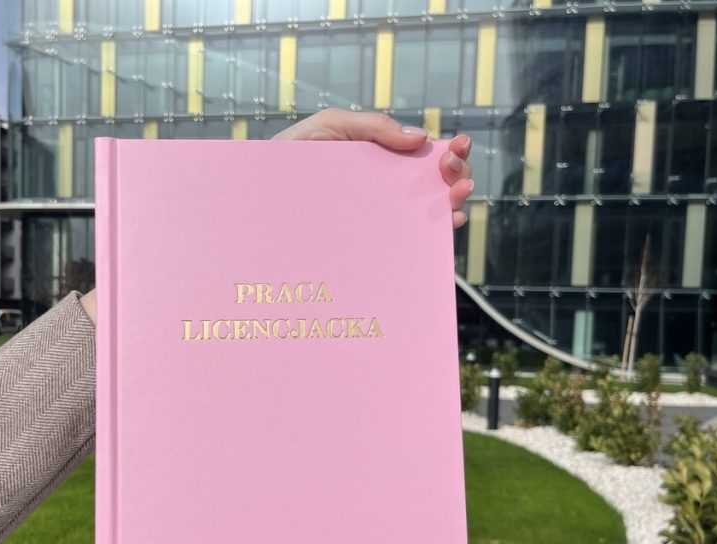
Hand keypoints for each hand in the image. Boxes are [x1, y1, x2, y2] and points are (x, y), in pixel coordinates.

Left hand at [273, 108, 474, 228]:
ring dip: (453, 204)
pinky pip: (406, 244)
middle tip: (453, 174)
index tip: (458, 146)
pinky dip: (433, 236)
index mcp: (382, 158)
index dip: (451, 151)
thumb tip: (421, 139)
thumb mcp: (330, 127)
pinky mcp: (369, 245)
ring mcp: (380, 219)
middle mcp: (387, 191)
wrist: (258, 195)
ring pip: (428, 215)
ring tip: (454, 199)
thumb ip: (373, 127)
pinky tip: (442, 226)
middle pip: (435, 184)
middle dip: (457, 176)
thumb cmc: (290, 156)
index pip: (426, 155)